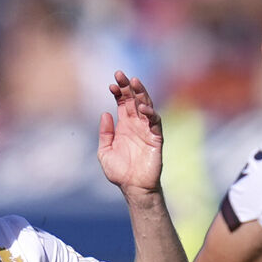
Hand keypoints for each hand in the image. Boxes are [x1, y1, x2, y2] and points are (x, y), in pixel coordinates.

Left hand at [97, 71, 163, 196]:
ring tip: (134, 82)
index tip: (111, 84)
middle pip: (134, 100)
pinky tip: (143, 108)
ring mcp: (147, 130)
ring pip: (146, 106)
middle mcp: (136, 124)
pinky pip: (155, 122)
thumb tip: (105, 113)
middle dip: (128, 87)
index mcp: (124, 125)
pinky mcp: (156, 138)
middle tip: (120, 74)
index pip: (122, 103)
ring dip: (141, 94)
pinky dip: (151, 114)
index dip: (118, 92)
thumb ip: (105, 133)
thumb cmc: (119, 171)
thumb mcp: (105, 151)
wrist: (133, 188)